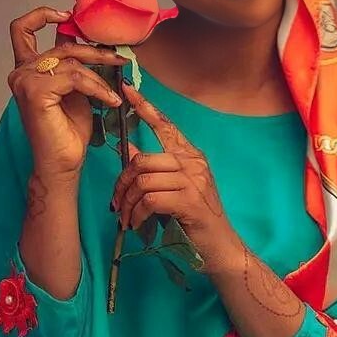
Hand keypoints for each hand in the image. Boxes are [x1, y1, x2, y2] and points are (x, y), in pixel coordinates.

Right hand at [7, 6, 128, 179]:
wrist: (63, 161)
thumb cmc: (69, 129)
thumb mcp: (76, 88)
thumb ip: (75, 65)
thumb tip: (92, 41)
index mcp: (28, 68)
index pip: (23, 29)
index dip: (43, 15)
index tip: (68, 14)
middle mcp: (21, 71)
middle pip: (63, 46)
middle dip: (96, 51)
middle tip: (119, 59)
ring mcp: (25, 80)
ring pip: (72, 61)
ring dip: (100, 75)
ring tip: (115, 90)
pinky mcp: (35, 92)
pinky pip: (76, 78)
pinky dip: (98, 88)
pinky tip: (110, 100)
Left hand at [111, 81, 243, 273]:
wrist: (219, 246)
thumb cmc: (195, 217)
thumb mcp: (176, 187)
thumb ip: (156, 167)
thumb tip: (128, 148)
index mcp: (190, 155)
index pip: (165, 125)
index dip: (145, 107)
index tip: (127, 90)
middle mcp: (193, 163)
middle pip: (143, 159)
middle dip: (122, 183)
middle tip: (117, 203)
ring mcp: (193, 181)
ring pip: (143, 180)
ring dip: (128, 203)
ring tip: (127, 218)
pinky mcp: (190, 201)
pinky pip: (150, 199)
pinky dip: (138, 214)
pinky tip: (137, 224)